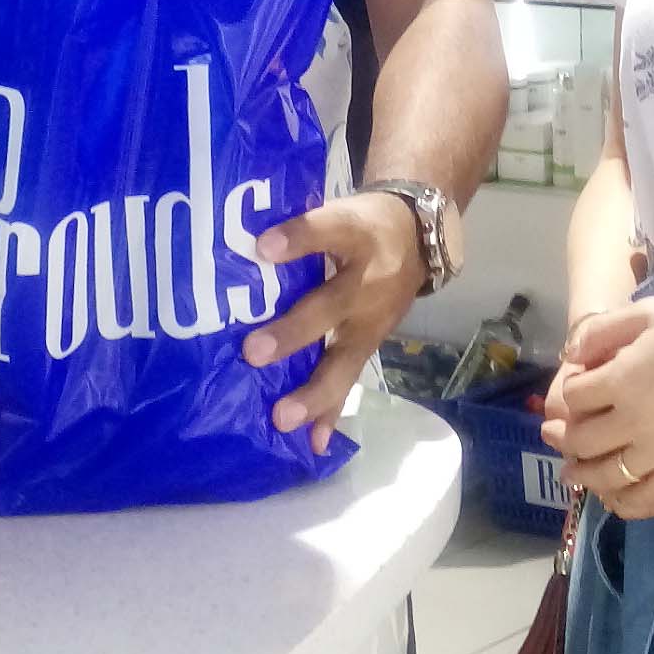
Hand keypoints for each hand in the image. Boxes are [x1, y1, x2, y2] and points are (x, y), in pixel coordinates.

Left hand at [241, 190, 425, 452]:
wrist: (420, 237)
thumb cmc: (360, 224)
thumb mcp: (338, 210)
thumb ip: (297, 227)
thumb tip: (233, 241)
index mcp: (356, 234)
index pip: (327, 230)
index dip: (297, 238)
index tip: (262, 246)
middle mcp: (367, 279)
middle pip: (330, 306)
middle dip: (292, 332)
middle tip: (253, 352)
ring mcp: (372, 319)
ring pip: (343, 358)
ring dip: (314, 391)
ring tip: (283, 417)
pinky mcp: (371, 344)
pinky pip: (349, 380)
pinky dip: (331, 412)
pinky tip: (313, 443)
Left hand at [540, 299, 653, 519]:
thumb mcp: (650, 312)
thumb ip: (603, 331)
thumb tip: (570, 355)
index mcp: (623, 379)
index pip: (572, 397)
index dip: (568, 391)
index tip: (578, 387)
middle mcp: (634, 421)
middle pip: (581, 441)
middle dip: (563, 437)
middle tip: (556, 434)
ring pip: (605, 477)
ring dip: (582, 475)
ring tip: (573, 472)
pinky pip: (644, 500)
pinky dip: (622, 503)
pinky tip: (614, 498)